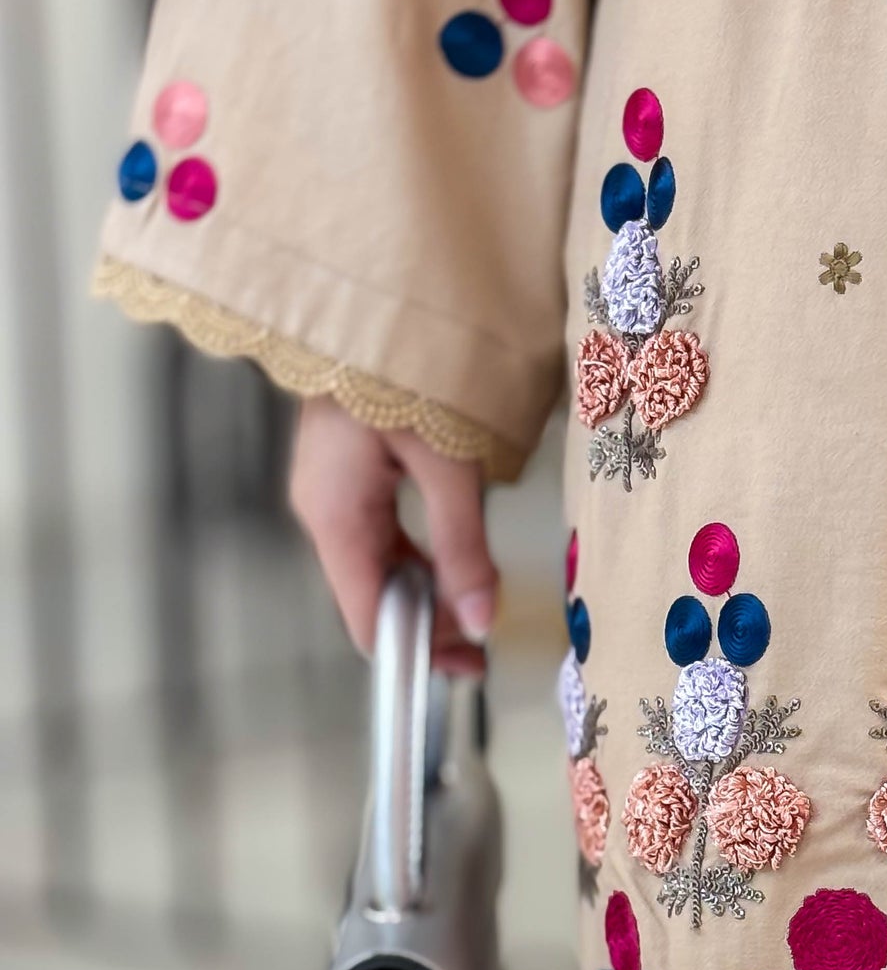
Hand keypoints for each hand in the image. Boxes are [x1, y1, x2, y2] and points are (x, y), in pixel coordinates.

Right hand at [288, 397, 497, 677]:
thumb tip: (481, 620)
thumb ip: (463, 546)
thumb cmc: (408, 370)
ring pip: (376, 566)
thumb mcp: (448, 464)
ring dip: (424, 593)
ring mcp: (329, 491)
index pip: (367, 616)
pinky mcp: (345, 473)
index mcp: (335, 515)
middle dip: (426, 627)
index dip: (415, 652)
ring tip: (476, 612)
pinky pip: (379, 534)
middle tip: (482, 650)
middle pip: (370, 595)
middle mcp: (322, 510)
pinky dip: (414, 558)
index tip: (466, 669)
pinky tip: (452, 566)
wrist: (373, 300)